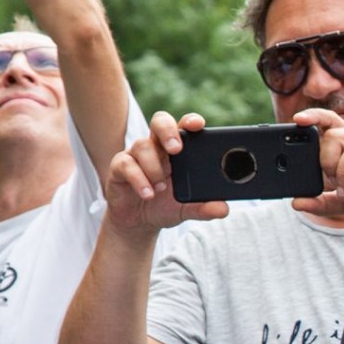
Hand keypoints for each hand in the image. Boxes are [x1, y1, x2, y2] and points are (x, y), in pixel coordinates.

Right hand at [104, 113, 229, 237]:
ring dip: (154, 167)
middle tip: (176, 149)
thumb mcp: (187, 210)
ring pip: (143, 145)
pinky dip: (139, 179)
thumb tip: (223, 209)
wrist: (139, 222)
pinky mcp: (119, 167)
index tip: (198, 125)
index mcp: (177, 151)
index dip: (190, 121)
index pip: (183, 127)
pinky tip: (148, 193)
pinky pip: (126, 164)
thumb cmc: (165, 206)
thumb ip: (204, 208)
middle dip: (168, 131)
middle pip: (160, 122)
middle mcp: (156, 147)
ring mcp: (136, 155)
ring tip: (161, 188)